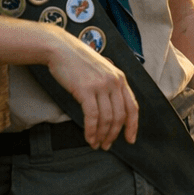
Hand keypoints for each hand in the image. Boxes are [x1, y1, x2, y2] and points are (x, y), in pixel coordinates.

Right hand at [44, 30, 139, 149]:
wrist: (61, 48)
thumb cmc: (78, 61)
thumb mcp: (102, 70)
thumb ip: (110, 86)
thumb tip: (112, 108)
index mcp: (120, 78)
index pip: (133, 107)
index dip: (133, 126)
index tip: (130, 139)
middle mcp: (114, 82)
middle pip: (120, 116)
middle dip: (114, 134)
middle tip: (107, 145)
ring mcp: (101, 86)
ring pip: (106, 118)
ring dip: (101, 135)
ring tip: (96, 144)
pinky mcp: (85, 90)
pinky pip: (92, 116)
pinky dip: (91, 130)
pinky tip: (88, 138)